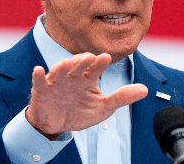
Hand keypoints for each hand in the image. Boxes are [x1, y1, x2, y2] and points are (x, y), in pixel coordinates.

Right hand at [25, 52, 147, 138]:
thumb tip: (145, 90)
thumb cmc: (80, 111)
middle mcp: (73, 76)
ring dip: (62, 66)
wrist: (57, 126)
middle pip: (77, 65)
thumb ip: (122, 97)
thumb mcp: (103, 107)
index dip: (100, 62)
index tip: (107, 57)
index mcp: (88, 78)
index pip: (95, 67)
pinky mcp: (42, 90)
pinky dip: (38, 76)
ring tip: (68, 63)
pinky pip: (39, 81)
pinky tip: (39, 70)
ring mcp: (57, 82)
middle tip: (90, 57)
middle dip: (82, 60)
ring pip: (59, 70)